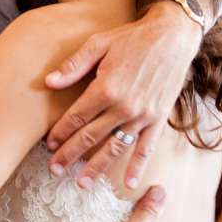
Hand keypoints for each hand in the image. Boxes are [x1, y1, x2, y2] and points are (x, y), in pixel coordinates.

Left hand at [42, 1, 204, 188]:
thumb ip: (74, 65)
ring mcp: (142, 115)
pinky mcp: (158, 119)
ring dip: (97, 168)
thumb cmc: (132, 38)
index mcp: (105, 88)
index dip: (61, 133)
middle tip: (55, 170)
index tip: (49, 145)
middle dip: (70, 155)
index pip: (76, 117)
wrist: (172, 37)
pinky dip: (137, 166)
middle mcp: (123, 106)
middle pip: (91, 137)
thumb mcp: (98, 43)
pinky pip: (146, 147)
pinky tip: (129, 183)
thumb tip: (49, 82)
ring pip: (115, 148)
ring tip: (82, 184)